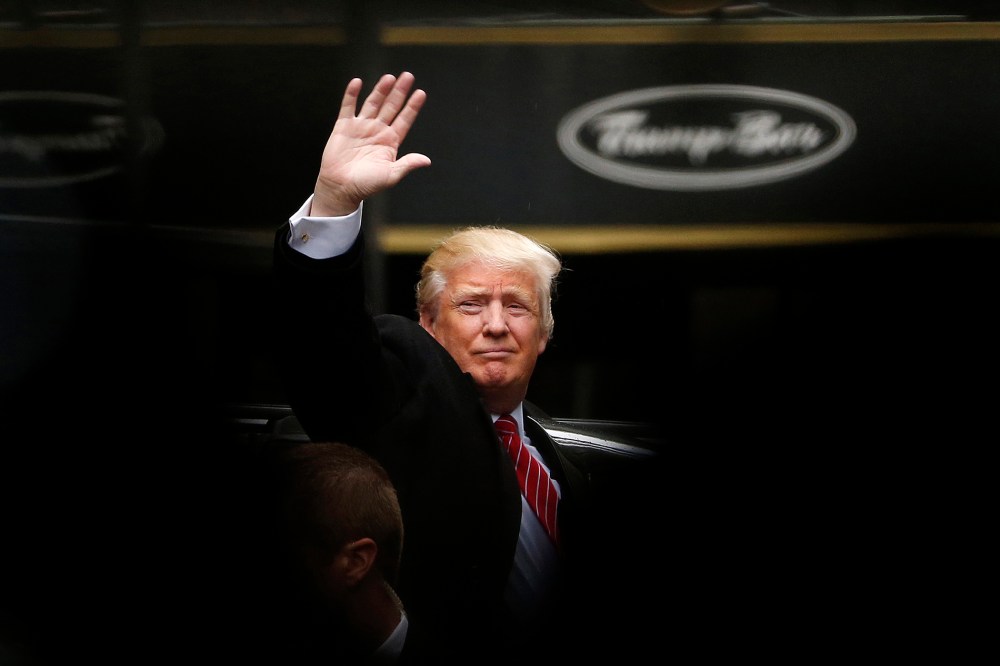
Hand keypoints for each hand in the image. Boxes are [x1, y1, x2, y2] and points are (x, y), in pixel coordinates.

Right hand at [311, 71, 430, 216]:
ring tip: (389, 77)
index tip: (421, 93)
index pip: (404, 120)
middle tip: (408, 76)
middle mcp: (377, 131)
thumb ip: (407, 164)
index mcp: (390, 142)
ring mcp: (361, 127)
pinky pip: (348, 107)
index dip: (412, 107)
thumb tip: (426, 160)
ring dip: (380, 90)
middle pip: (391, 107)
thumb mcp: (390, 176)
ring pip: (373, 103)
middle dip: (399, 92)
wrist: (340, 187)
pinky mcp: (344, 126)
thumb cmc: (366, 185)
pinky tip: (357, 82)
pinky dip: (352, 95)